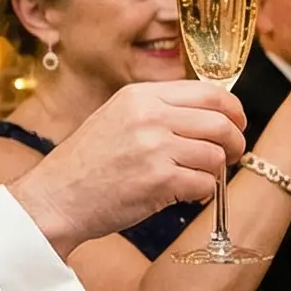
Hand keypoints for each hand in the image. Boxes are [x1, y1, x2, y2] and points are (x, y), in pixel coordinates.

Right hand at [12, 81, 244, 252]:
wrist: (53, 198)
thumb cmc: (87, 164)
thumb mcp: (117, 117)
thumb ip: (159, 110)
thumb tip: (211, 114)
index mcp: (140, 95)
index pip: (209, 92)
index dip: (233, 110)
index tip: (237, 124)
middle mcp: (149, 116)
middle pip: (221, 122)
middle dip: (234, 142)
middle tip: (230, 156)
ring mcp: (154, 147)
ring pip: (216, 155)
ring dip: (215, 171)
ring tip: (196, 178)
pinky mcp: (159, 179)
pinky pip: (205, 183)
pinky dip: (202, 193)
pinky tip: (183, 194)